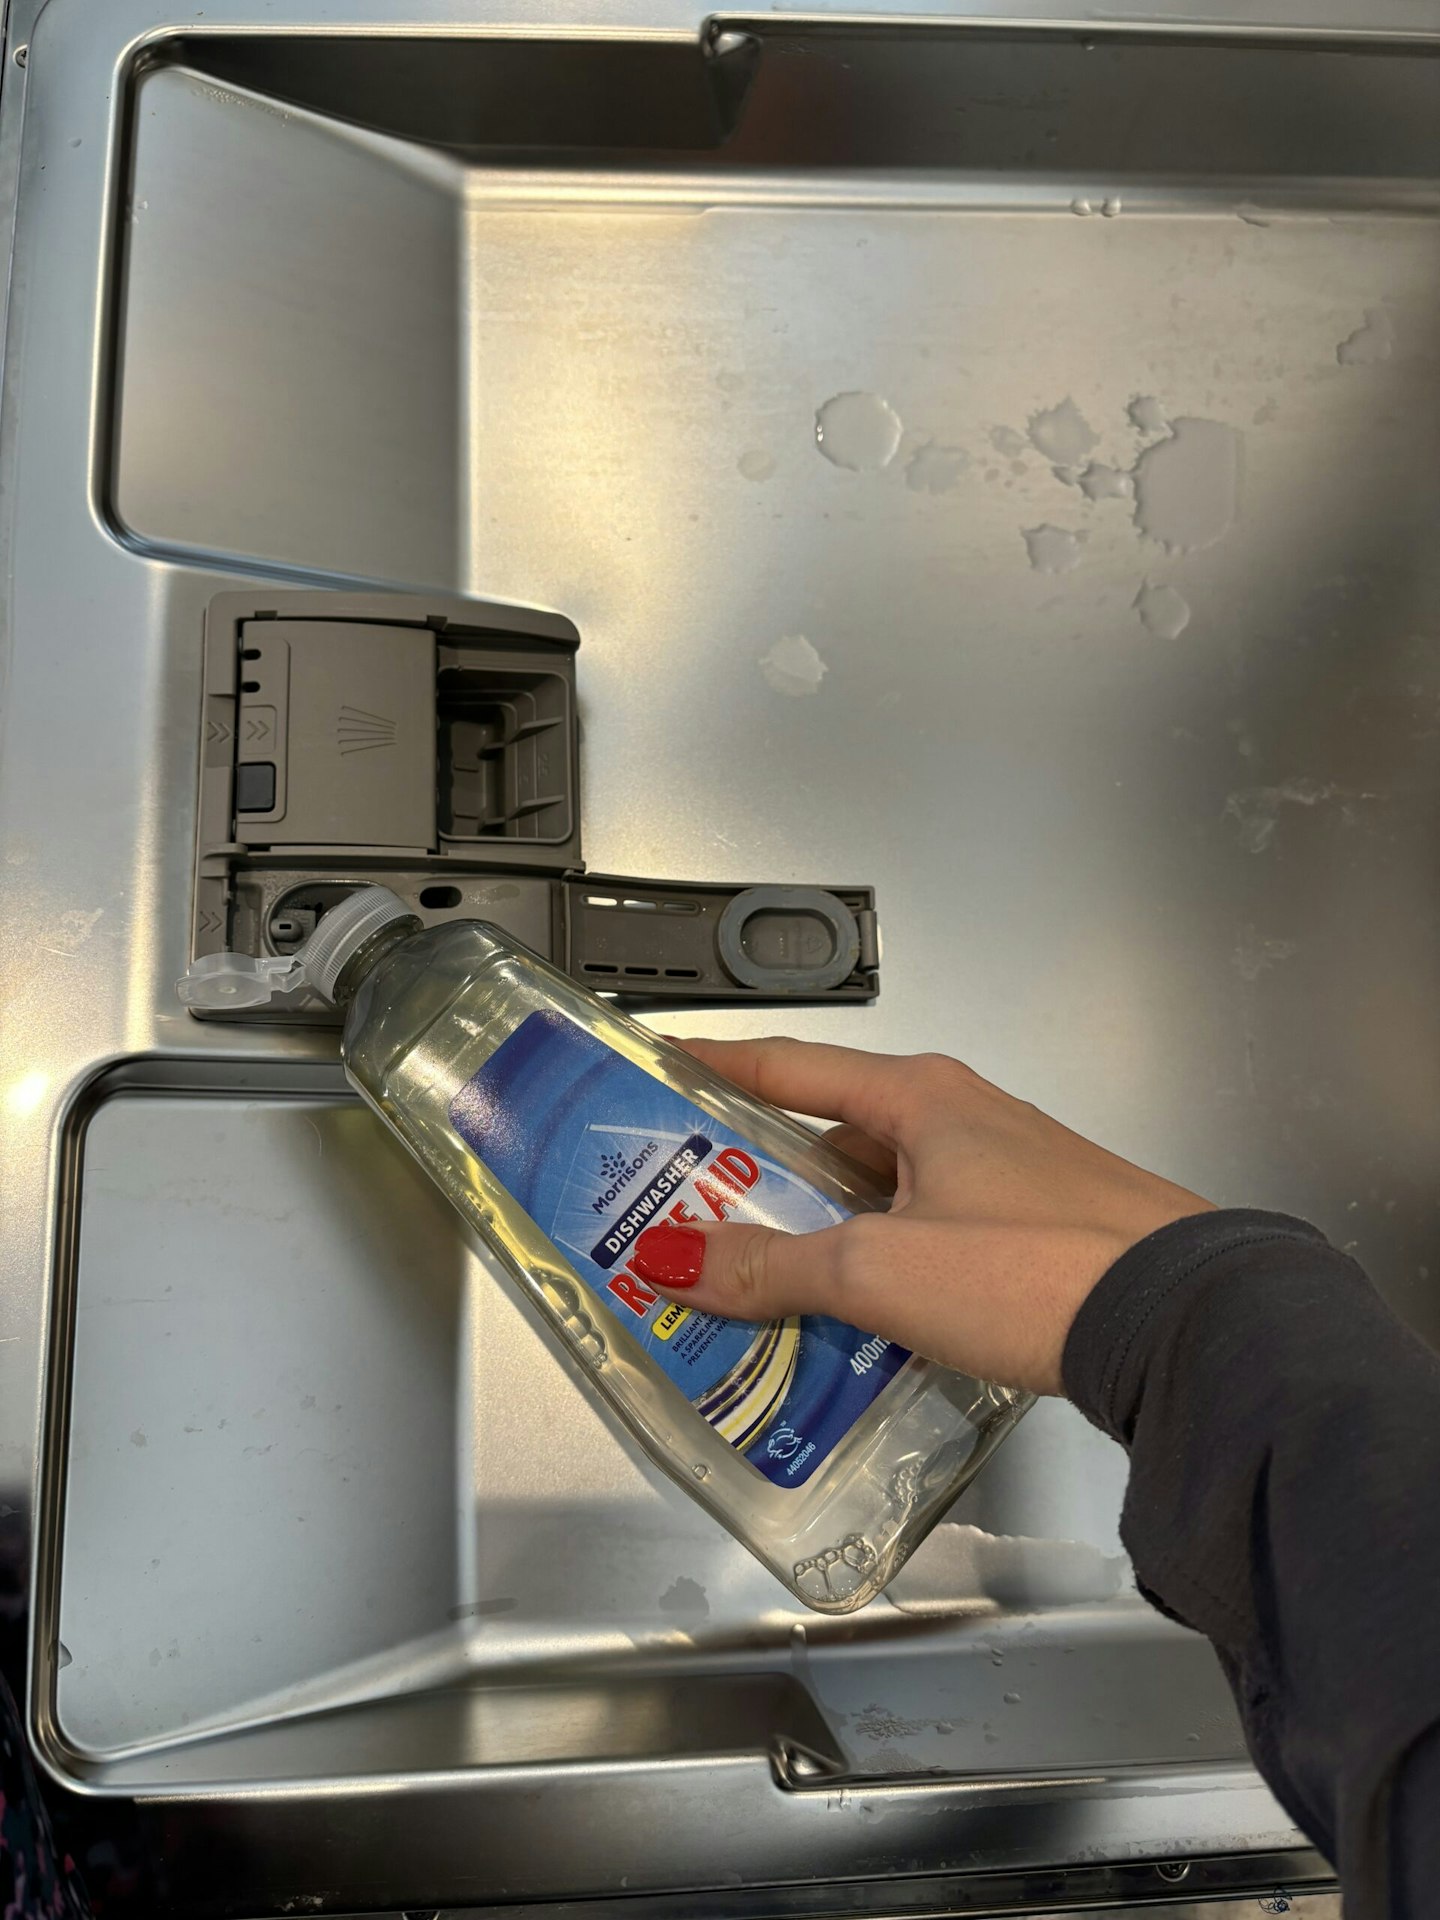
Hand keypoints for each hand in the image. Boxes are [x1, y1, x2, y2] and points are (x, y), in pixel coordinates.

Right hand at [630, 1038, 1211, 1395]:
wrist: (1189, 1325)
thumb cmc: (1042, 1268)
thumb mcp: (880, 1268)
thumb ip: (774, 1264)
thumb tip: (678, 1257)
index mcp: (921, 1097)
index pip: (791, 1065)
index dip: (720, 1066)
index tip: (663, 1066)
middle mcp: (963, 1121)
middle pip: (834, 1132)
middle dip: (759, 1174)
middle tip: (688, 1213)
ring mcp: (1004, 1176)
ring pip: (881, 1192)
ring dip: (821, 1230)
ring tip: (757, 1282)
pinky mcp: (1034, 1232)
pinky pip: (926, 1234)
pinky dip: (879, 1264)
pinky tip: (856, 1319)